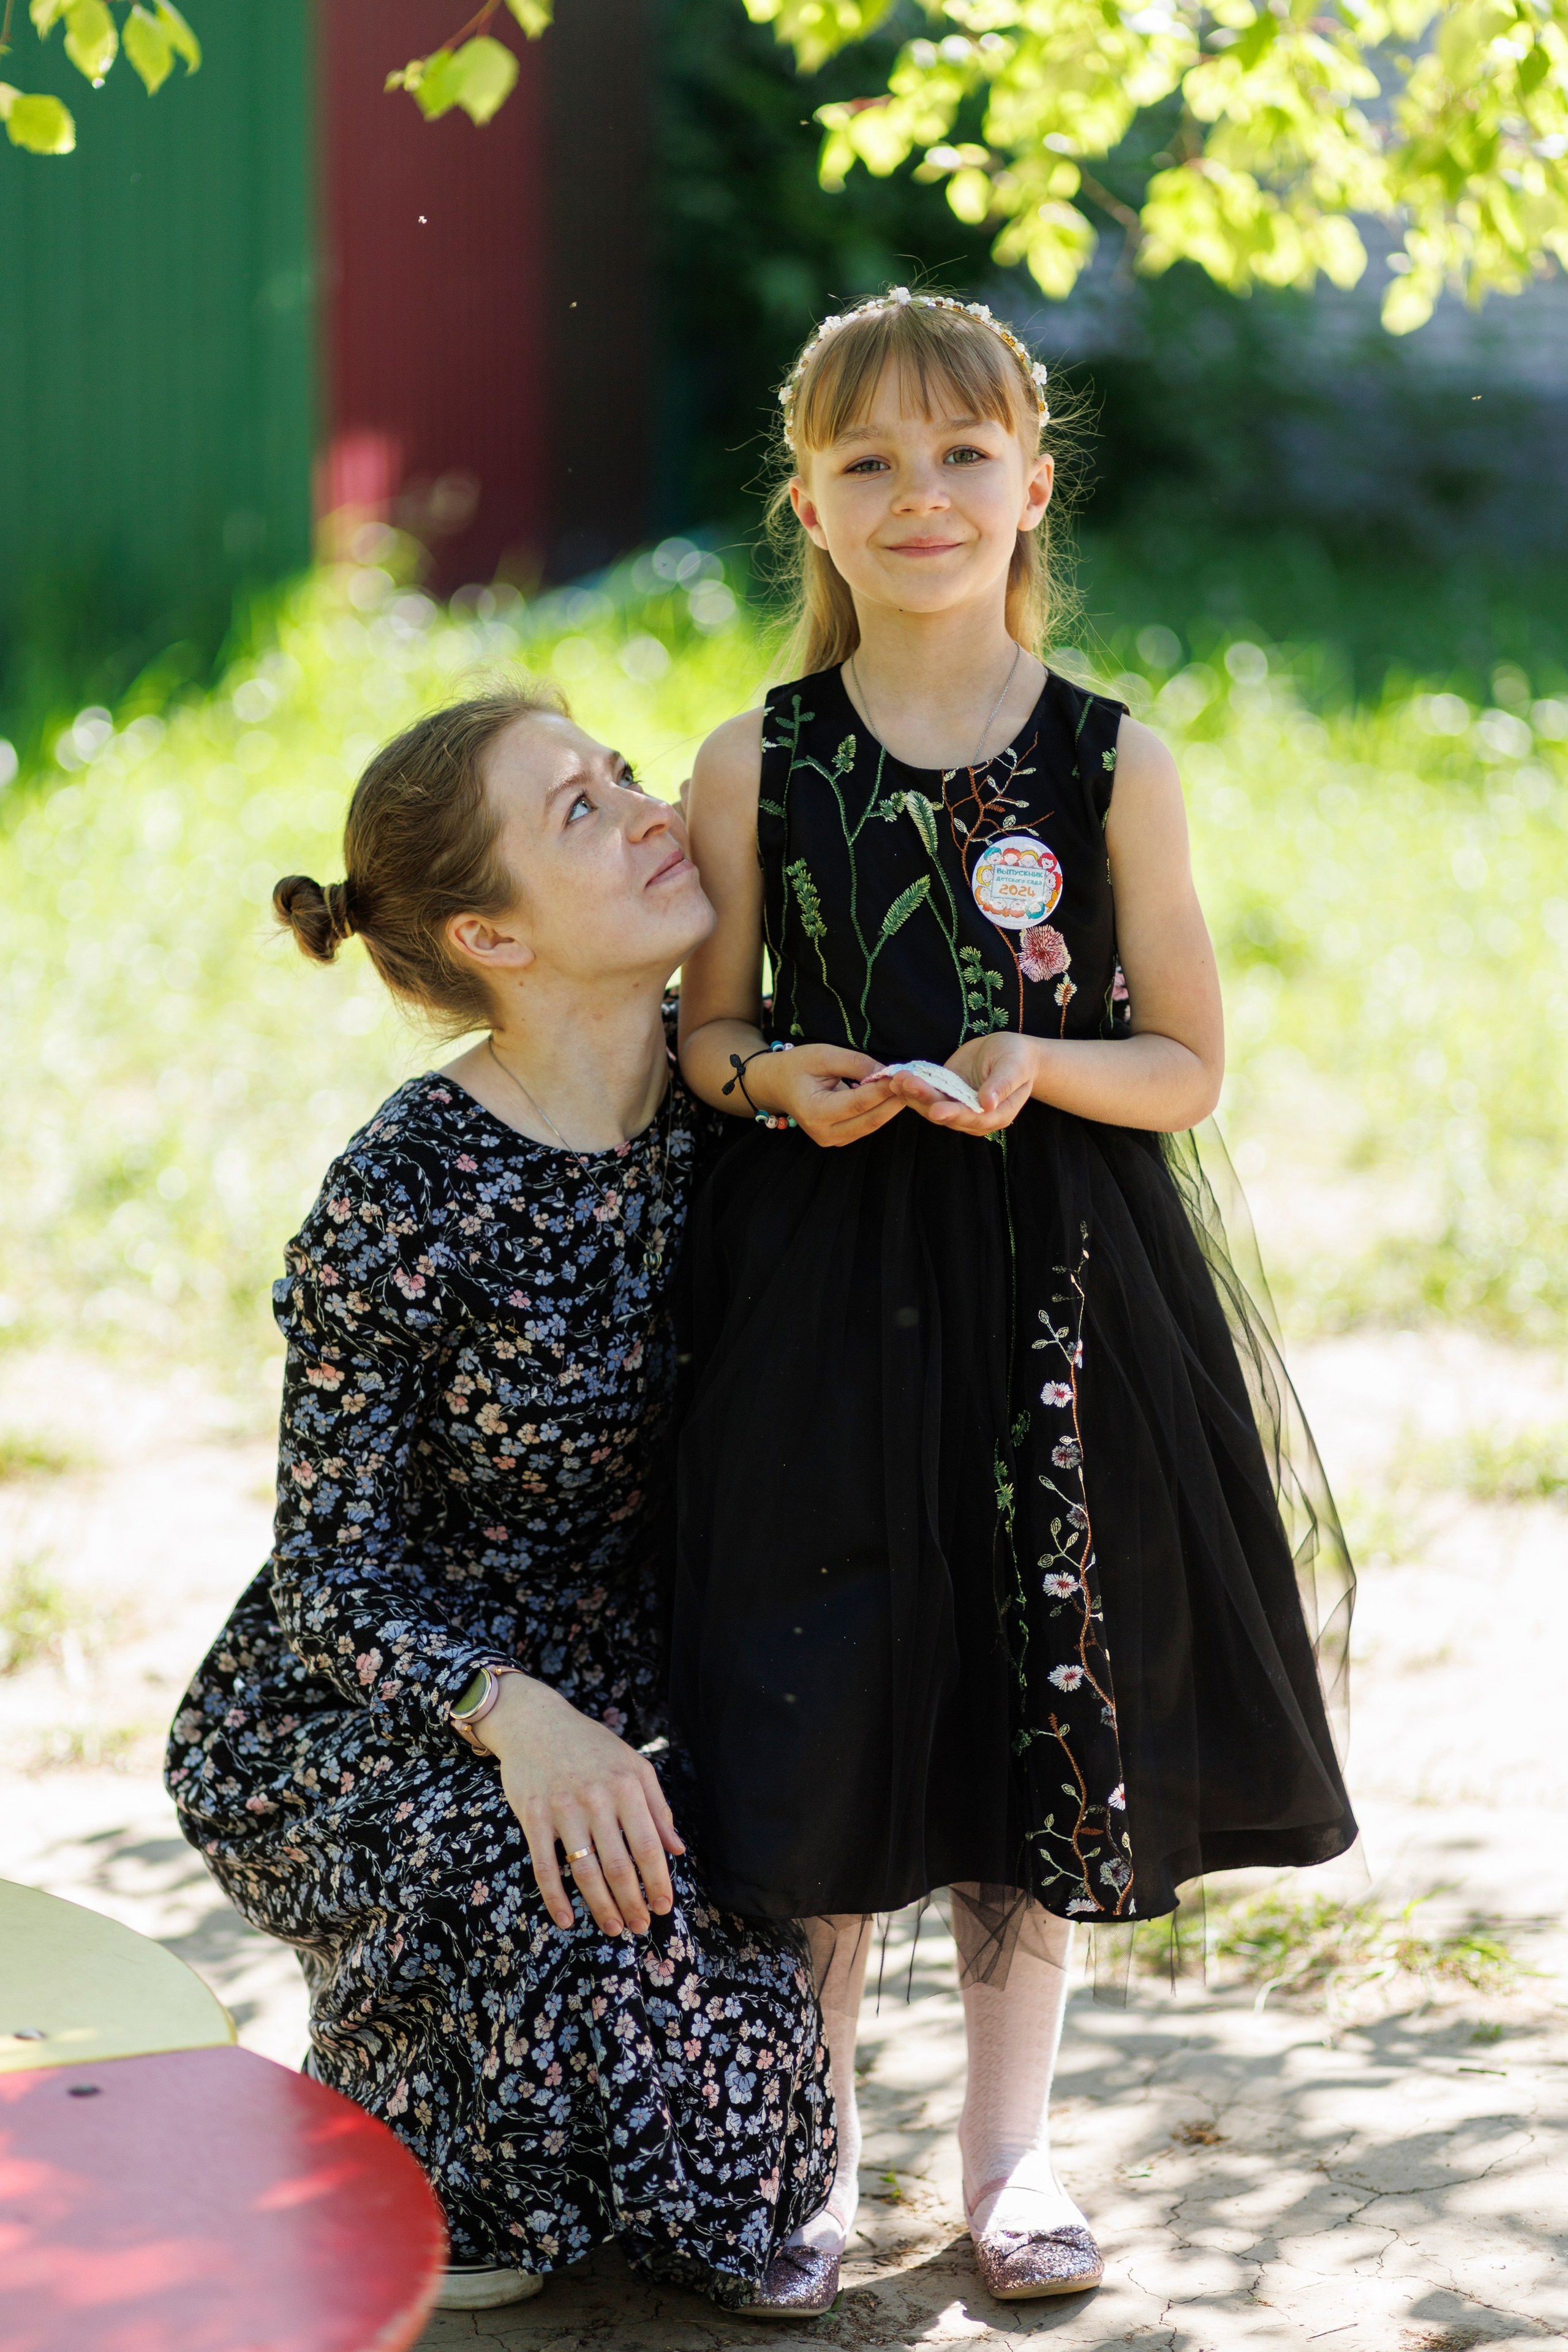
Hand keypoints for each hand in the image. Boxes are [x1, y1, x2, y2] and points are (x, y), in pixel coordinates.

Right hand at [476, 1674, 683, 1935]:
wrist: (535, 1722)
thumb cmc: (590, 1746)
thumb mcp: (633, 1766)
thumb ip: (658, 1807)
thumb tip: (677, 1850)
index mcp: (627, 1786)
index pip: (648, 1846)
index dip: (658, 1882)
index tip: (664, 1908)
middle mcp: (597, 1798)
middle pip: (619, 1865)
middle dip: (632, 1903)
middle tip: (640, 1927)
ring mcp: (563, 1808)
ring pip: (585, 1870)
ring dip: (601, 1906)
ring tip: (614, 1928)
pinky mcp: (533, 1816)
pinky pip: (545, 1865)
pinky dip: (556, 1897)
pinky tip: (566, 1919)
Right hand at [749, 1043, 904, 1148]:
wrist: (776, 1084)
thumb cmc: (796, 1066)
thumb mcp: (823, 1055)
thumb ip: (856, 1064)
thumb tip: (887, 1073)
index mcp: (815, 1111)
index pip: (859, 1102)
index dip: (884, 1089)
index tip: (905, 1075)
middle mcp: (823, 1133)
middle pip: (870, 1119)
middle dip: (895, 1101)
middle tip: (916, 1083)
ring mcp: (831, 1140)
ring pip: (871, 1125)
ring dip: (891, 1107)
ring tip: (909, 1088)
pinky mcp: (839, 1139)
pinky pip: (866, 1125)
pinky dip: (881, 1111)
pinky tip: (893, 1096)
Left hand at [883, 1034, 1039, 1136]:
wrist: (1010, 1053)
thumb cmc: (1017, 1059)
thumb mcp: (1014, 1067)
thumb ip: (1002, 1085)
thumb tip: (988, 1103)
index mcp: (995, 1115)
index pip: (972, 1118)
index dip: (954, 1114)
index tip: (936, 1110)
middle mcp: (973, 1117)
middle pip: (946, 1113)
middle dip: (925, 1099)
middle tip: (906, 1083)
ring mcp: (956, 1107)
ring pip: (931, 1106)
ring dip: (912, 1094)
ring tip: (897, 1079)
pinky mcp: (945, 1094)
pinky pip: (926, 1094)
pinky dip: (911, 1088)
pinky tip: (896, 1077)